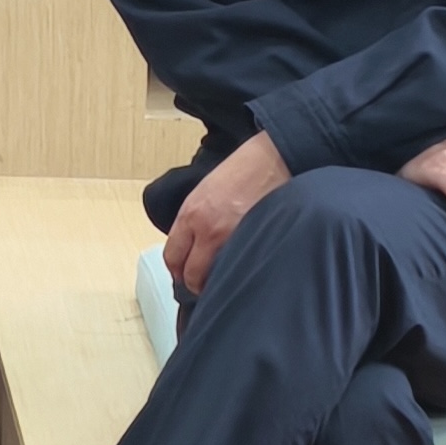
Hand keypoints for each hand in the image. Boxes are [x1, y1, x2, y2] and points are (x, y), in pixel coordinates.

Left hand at [163, 130, 289, 295]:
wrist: (273, 160)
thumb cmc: (241, 170)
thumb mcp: (204, 192)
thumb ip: (193, 220)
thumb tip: (190, 246)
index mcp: (191, 214)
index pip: (172, 256)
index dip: (176, 271)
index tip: (181, 276)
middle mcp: (207, 230)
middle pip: (191, 274)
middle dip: (193, 283)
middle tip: (200, 284)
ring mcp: (232, 239)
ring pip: (214, 277)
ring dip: (215, 282)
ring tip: (221, 281)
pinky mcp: (255, 243)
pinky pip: (239, 268)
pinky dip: (237, 273)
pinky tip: (241, 271)